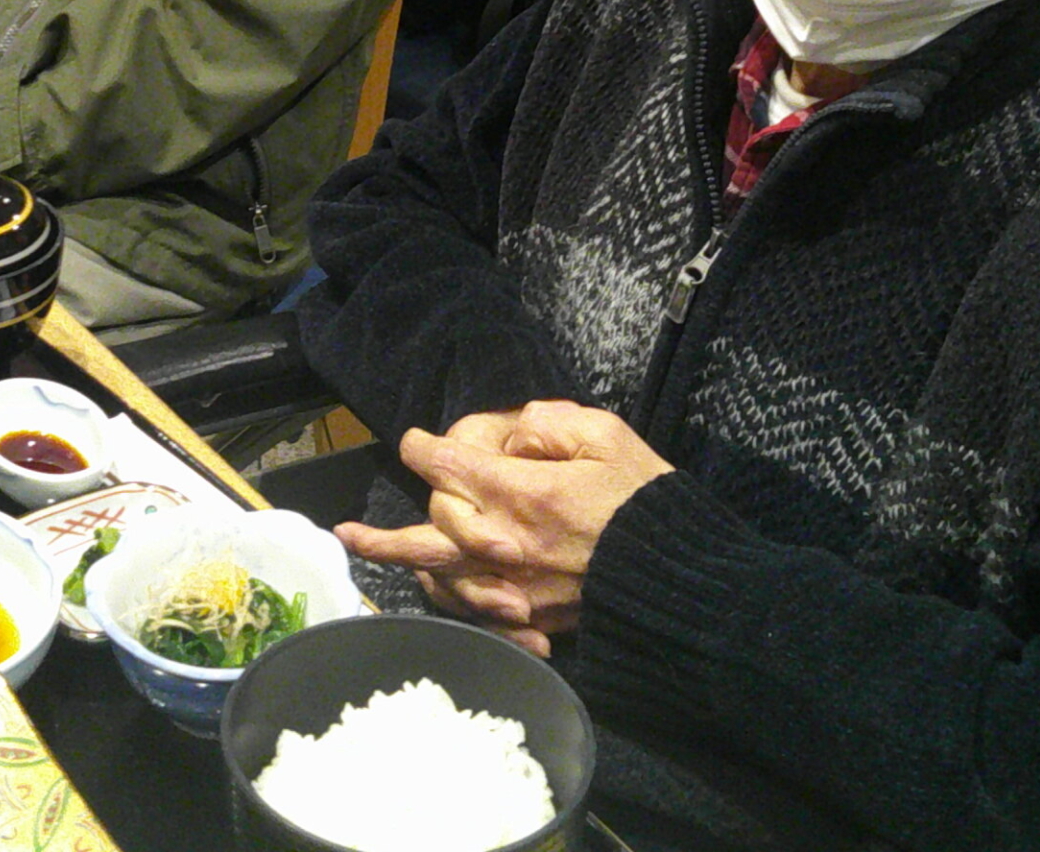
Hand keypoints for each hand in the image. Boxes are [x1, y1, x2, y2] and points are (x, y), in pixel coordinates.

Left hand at [337, 401, 670, 655]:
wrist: (682, 580)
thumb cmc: (647, 501)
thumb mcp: (606, 437)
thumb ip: (549, 425)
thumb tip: (510, 433)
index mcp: (527, 495)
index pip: (454, 468)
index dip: (427, 450)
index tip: (416, 442)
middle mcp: (511, 544)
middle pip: (432, 529)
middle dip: (398, 517)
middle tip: (358, 517)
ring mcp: (518, 587)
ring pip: (440, 575)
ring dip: (396, 559)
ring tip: (357, 546)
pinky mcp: (532, 615)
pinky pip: (473, 609)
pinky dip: (444, 595)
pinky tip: (423, 580)